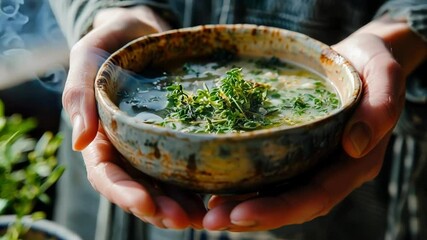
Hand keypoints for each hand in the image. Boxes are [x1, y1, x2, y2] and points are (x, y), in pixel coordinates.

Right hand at [62, 6, 205, 228]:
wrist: (142, 35)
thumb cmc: (111, 46)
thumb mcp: (87, 60)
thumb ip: (79, 96)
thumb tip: (79, 143)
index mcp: (101, 139)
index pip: (107, 175)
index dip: (124, 193)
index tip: (145, 204)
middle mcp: (126, 151)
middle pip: (139, 190)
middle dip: (159, 209)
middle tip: (184, 219)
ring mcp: (151, 149)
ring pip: (163, 187)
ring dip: (181, 206)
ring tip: (204, 216)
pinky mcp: (175, 141)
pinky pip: (184, 168)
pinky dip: (197, 185)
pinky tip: (214, 194)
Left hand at [202, 33, 404, 230]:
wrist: (358, 59)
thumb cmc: (372, 65)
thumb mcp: (384, 77)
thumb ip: (379, 109)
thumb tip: (354, 145)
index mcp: (354, 163)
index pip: (316, 196)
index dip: (279, 209)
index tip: (240, 214)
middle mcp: (330, 170)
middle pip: (290, 204)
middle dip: (251, 216)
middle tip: (211, 220)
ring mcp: (311, 162)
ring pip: (276, 194)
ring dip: (241, 206)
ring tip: (207, 212)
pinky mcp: (295, 150)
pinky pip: (270, 174)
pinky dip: (244, 185)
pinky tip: (216, 186)